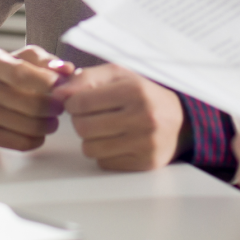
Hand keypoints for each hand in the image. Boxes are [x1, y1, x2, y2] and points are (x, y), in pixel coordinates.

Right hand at [0, 46, 74, 149]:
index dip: (46, 82)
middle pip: (31, 105)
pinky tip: (38, 127)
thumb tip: (67, 70)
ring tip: (52, 116)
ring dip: (50, 124)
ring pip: (30, 127)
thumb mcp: (27, 58)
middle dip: (55, 107)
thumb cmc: (10, 72)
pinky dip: (38, 138)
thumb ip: (48, 61)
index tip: (62, 86)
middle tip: (61, 105)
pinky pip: (23, 143)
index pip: (20, 74)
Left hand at [52, 64, 187, 171]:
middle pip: (83, 127)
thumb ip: (86, 79)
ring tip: (107, 128)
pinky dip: (106, 153)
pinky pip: (104, 162)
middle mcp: (144, 117)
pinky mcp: (145, 163)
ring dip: (92, 139)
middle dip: (82, 121)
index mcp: (136, 91)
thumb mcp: (119, 76)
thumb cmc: (144, 95)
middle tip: (94, 115)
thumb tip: (57, 93)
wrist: (181, 121)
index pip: (80, 102)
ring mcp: (146, 143)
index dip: (74, 102)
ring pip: (90, 148)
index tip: (82, 101)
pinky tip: (119, 141)